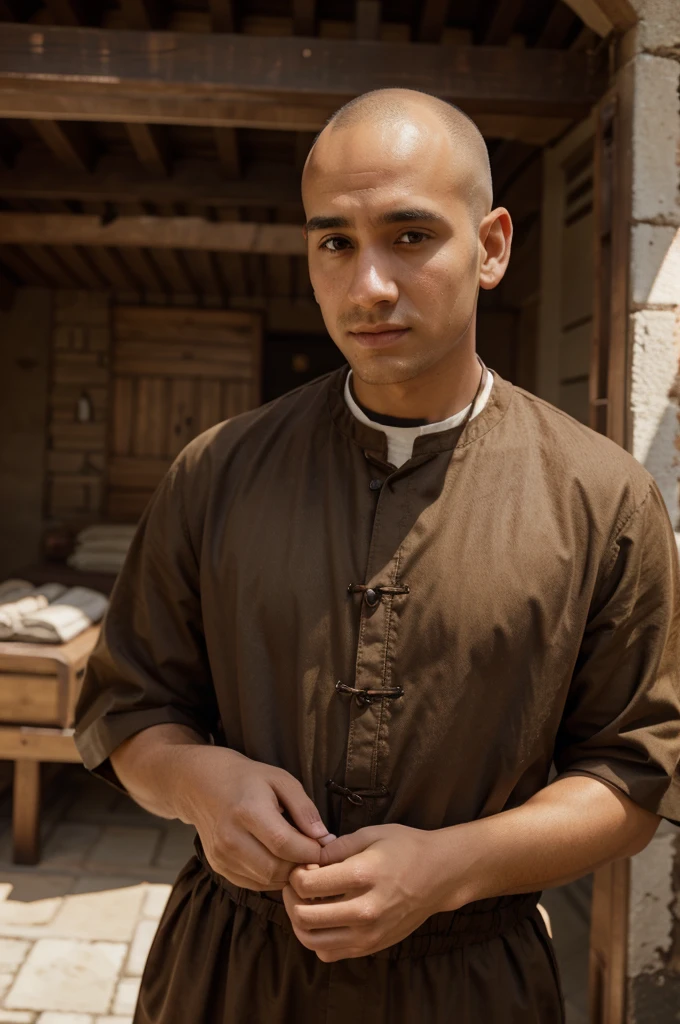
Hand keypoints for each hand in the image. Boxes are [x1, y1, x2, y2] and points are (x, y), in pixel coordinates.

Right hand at [175, 745, 334, 890]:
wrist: (203, 784)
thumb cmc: (248, 779)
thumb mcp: (281, 780)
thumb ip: (304, 809)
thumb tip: (324, 839)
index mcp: (248, 812)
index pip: (285, 845)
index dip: (311, 851)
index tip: (326, 847)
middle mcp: (231, 838)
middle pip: (276, 869)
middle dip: (302, 865)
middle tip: (315, 854)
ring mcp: (222, 856)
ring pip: (266, 881)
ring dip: (288, 874)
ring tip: (298, 855)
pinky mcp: (219, 867)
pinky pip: (254, 884)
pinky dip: (272, 878)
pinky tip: (279, 859)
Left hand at [283, 824, 447, 960]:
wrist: (440, 875)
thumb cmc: (406, 848)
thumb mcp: (371, 834)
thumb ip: (336, 847)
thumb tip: (307, 858)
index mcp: (363, 876)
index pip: (307, 885)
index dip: (295, 874)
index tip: (302, 865)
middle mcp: (364, 910)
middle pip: (304, 918)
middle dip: (291, 898)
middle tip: (296, 884)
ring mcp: (369, 934)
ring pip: (312, 941)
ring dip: (300, 922)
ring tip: (305, 903)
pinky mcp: (371, 947)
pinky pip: (329, 953)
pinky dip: (317, 939)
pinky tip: (323, 919)